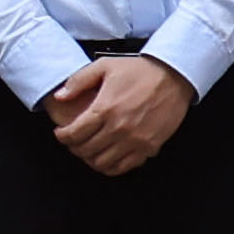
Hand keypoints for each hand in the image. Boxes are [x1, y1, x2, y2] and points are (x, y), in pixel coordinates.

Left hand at [43, 54, 187, 175]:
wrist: (173, 76)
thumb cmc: (140, 70)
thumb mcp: (104, 66)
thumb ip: (78, 81)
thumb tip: (60, 96)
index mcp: (105, 108)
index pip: (74, 134)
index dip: (62, 137)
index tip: (61, 134)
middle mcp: (119, 128)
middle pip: (86, 150)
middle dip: (74, 148)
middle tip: (74, 142)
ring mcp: (135, 140)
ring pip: (102, 163)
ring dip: (91, 159)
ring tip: (89, 150)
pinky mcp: (149, 147)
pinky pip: (124, 167)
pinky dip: (111, 166)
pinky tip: (108, 157)